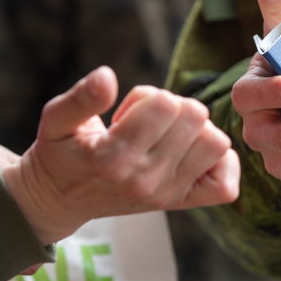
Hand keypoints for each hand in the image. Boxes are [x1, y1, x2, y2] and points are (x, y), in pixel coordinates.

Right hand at [1, 66, 239, 244]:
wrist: (58, 201)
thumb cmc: (60, 153)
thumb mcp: (54, 120)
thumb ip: (80, 97)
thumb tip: (107, 76)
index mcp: (114, 156)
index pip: (165, 104)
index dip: (147, 96)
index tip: (127, 112)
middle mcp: (145, 179)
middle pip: (196, 117)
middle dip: (173, 107)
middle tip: (146, 121)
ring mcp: (166, 195)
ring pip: (216, 143)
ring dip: (197, 130)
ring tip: (167, 136)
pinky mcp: (180, 204)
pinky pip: (226, 185)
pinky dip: (219, 163)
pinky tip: (192, 153)